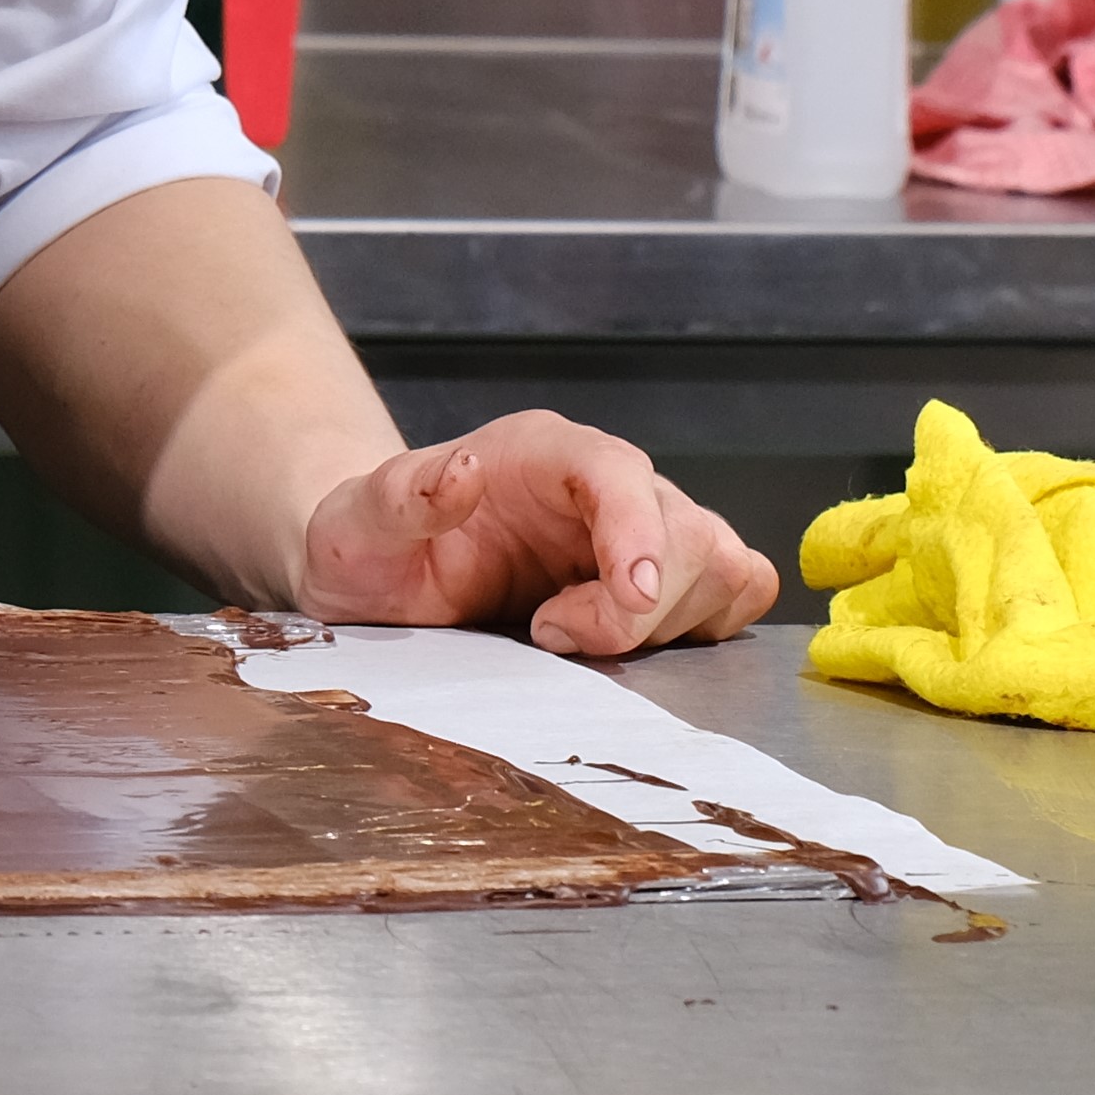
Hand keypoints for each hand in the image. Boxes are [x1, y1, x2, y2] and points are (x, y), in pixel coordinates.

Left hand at [289, 411, 782, 659]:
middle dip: (636, 606)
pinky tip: (633, 644)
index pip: (618, 471)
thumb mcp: (358, 523)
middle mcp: (603, 481)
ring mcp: (640, 527)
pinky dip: (709, 624)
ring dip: (667, 622)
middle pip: (686, 529)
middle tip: (549, 632)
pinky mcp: (663, 577)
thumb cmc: (372, 544)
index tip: (631, 596)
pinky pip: (736, 588)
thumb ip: (402, 498)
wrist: (384, 570)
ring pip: (720, 563)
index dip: (638, 532)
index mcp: (539, 451)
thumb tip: (461, 474)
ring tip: (570, 635)